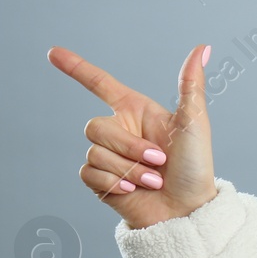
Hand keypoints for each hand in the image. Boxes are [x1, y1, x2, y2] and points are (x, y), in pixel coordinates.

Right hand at [48, 43, 218, 229]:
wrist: (187, 210)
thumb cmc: (195, 166)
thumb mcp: (194, 122)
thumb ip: (190, 84)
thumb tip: (202, 47)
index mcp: (137, 111)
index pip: (100, 84)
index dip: (76, 68)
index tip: (53, 52)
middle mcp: (120, 130)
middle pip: (95, 126)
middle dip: (128, 146)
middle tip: (159, 160)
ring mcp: (108, 156)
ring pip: (94, 152)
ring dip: (128, 168)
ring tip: (153, 180)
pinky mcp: (100, 181)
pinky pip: (88, 173)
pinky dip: (112, 182)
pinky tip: (132, 190)